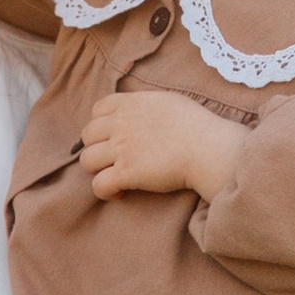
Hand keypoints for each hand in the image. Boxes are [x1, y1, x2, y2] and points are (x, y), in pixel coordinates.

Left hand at [82, 93, 242, 203]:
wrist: (207, 147)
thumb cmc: (197, 126)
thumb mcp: (168, 102)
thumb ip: (146, 105)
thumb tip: (139, 113)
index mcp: (131, 104)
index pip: (97, 109)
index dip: (101, 125)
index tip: (113, 137)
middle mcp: (121, 123)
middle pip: (87, 136)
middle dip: (97, 148)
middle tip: (114, 160)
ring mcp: (122, 148)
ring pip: (87, 160)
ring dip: (98, 170)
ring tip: (116, 176)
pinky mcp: (126, 172)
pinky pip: (98, 185)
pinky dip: (105, 191)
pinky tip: (120, 192)